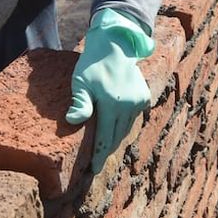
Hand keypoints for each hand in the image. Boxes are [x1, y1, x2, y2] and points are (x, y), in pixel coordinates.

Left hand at [66, 9, 154, 172]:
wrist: (115, 46)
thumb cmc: (92, 64)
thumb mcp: (80, 82)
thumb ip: (80, 103)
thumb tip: (72, 120)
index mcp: (113, 104)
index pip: (105, 138)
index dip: (98, 156)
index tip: (93, 170)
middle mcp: (129, 106)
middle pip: (116, 137)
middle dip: (106, 151)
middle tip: (95, 165)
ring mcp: (139, 102)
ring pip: (125, 129)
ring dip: (114, 139)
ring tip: (104, 150)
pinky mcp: (144, 98)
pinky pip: (132, 119)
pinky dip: (123, 126)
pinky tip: (113, 130)